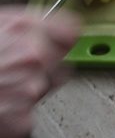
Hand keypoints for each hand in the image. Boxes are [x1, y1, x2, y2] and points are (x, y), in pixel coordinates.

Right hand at [0, 7, 79, 137]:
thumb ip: (18, 26)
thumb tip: (37, 27)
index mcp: (25, 29)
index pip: (70, 31)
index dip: (62, 37)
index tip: (60, 41)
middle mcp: (35, 57)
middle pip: (62, 63)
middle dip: (45, 67)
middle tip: (16, 71)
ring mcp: (31, 90)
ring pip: (44, 90)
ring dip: (27, 90)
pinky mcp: (23, 120)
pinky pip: (26, 117)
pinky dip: (13, 115)